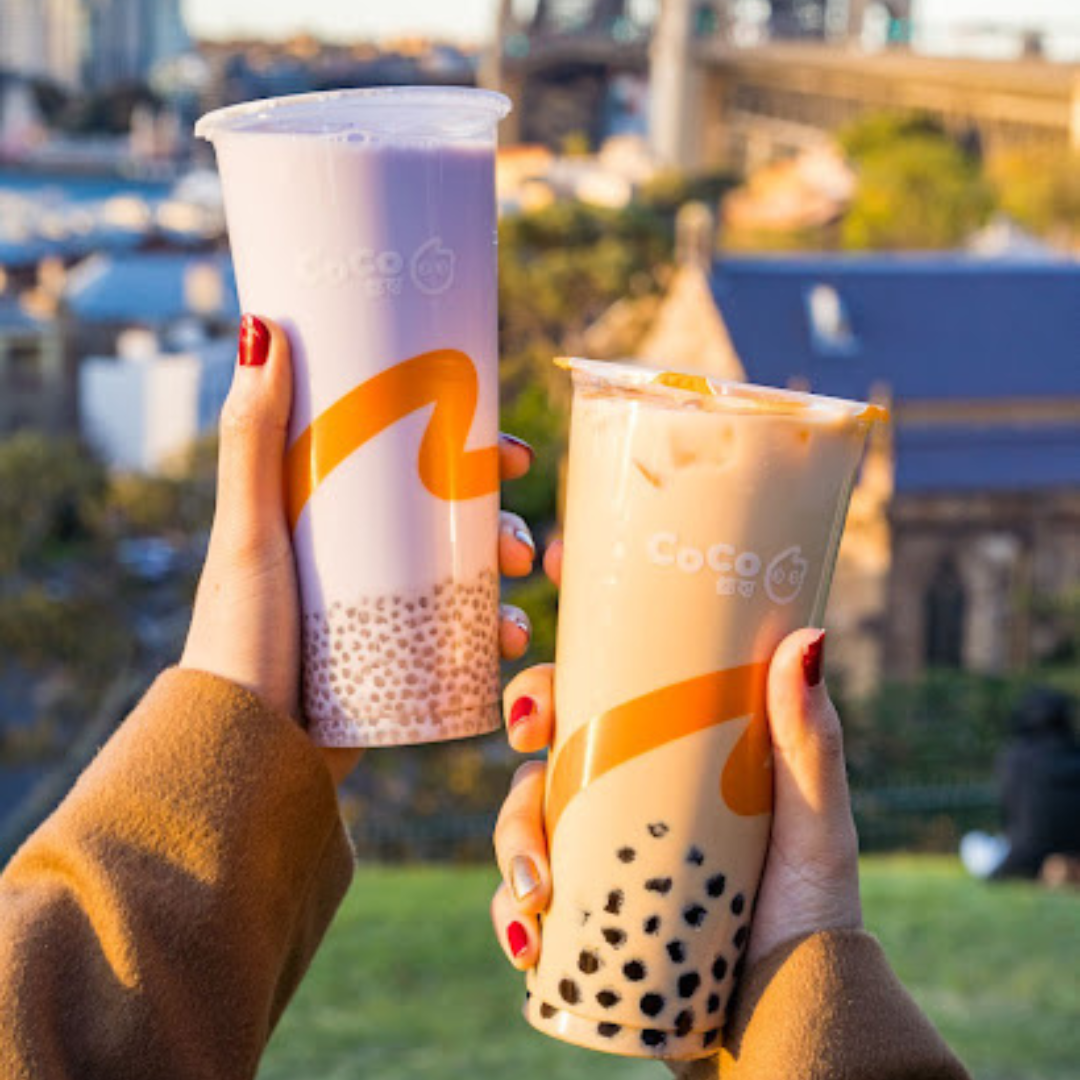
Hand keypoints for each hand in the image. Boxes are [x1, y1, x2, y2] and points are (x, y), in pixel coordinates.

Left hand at [181, 315, 537, 785]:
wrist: (243, 753)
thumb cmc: (238, 637)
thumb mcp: (251, 532)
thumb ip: (252, 440)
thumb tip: (262, 326)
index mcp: (328, 515)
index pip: (412, 460)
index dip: (470, 450)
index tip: (510, 453)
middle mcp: (359, 557)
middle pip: (450, 520)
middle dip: (501, 525)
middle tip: (521, 545)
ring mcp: (379, 609)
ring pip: (463, 578)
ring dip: (504, 582)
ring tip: (516, 604)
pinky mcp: (394, 661)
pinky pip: (458, 638)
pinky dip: (490, 636)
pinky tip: (506, 644)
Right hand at [489, 542, 861, 1035]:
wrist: (788, 1014)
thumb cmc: (809, 906)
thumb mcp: (811, 817)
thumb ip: (809, 738)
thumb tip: (810, 634)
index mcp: (670, 749)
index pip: (612, 673)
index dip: (575, 621)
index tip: (551, 565)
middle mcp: (624, 790)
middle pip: (551, 732)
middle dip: (525, 719)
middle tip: (528, 731)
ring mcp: (596, 848)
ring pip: (523, 813)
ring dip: (511, 838)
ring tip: (537, 889)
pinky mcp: (580, 910)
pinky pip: (520, 900)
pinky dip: (510, 914)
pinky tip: (527, 937)